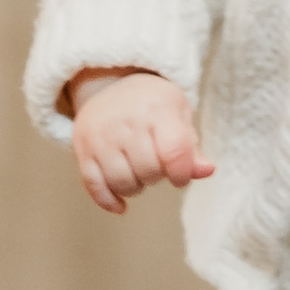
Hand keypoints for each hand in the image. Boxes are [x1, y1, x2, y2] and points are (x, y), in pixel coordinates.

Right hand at [69, 69, 212, 214]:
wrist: (110, 84)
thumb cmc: (153, 104)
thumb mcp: (179, 113)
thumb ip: (191, 147)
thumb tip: (207, 171)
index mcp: (157, 108)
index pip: (174, 152)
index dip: (181, 173)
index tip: (180, 175)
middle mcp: (126, 120)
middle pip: (148, 170)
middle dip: (157, 177)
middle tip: (156, 166)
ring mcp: (101, 135)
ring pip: (121, 181)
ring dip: (135, 188)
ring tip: (138, 173)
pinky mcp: (83, 149)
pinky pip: (93, 185)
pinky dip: (108, 201)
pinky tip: (120, 204)